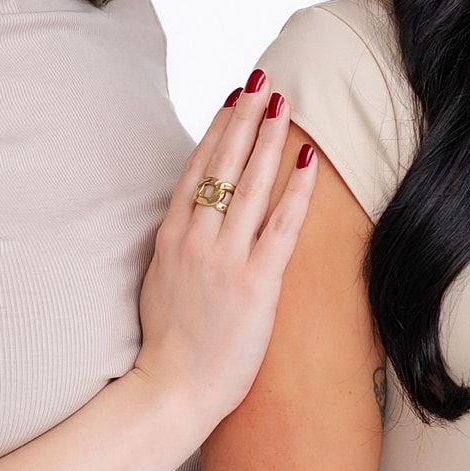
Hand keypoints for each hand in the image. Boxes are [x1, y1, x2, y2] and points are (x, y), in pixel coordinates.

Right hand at [133, 73, 319, 436]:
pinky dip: (296, 190)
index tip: (232, 98)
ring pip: (250, 185)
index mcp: (171, 238)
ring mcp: (225, 259)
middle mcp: (197, 240)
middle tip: (261, 80)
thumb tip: (195, 213)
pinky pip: (281, 226)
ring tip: (281, 102)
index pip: (196, 170)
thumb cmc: (169, 342)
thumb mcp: (161, 280)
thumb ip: (179, 242)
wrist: (172, 389)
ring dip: (268, 139)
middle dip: (244, 118)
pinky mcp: (256, 282)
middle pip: (223, 165)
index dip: (216, 130)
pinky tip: (308, 159)